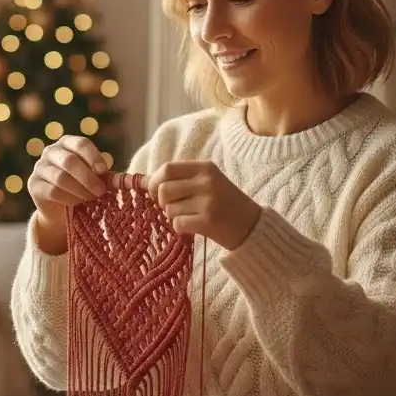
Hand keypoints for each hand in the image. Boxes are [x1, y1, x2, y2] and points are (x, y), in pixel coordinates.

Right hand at [27, 135, 108, 253]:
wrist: (61, 208)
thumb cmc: (82, 187)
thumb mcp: (94, 176)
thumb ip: (101, 174)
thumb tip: (116, 178)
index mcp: (67, 143)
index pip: (81, 144)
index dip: (94, 157)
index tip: (104, 171)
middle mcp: (51, 151)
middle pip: (70, 162)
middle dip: (88, 178)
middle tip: (101, 191)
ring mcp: (40, 167)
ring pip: (61, 178)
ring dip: (80, 190)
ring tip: (91, 198)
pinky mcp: (33, 185)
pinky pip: (53, 192)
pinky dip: (68, 199)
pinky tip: (76, 203)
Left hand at [145, 160, 261, 250]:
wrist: (253, 226)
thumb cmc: (224, 203)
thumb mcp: (207, 182)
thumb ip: (179, 179)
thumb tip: (142, 181)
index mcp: (205, 168)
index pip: (167, 168)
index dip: (154, 181)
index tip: (155, 192)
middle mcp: (207, 181)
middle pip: (163, 189)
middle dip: (160, 201)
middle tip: (170, 207)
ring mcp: (208, 201)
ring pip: (169, 209)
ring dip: (172, 216)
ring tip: (189, 216)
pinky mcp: (208, 221)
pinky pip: (177, 224)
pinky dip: (180, 228)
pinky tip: (194, 226)